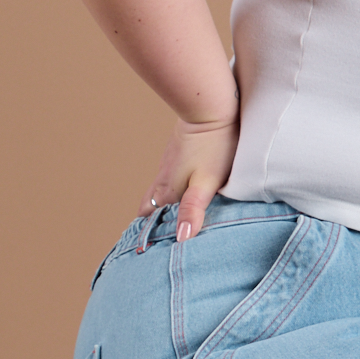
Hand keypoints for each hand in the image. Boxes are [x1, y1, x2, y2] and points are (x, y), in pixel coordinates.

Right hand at [138, 114, 239, 240]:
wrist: (209, 107)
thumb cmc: (213, 147)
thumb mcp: (206, 184)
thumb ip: (193, 210)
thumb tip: (181, 238)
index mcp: (167, 191)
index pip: (148, 219)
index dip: (147, 234)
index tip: (145, 251)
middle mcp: (163, 179)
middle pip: (150, 206)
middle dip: (150, 223)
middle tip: (152, 240)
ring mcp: (168, 164)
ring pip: (157, 190)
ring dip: (159, 206)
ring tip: (164, 221)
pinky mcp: (177, 152)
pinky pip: (167, 176)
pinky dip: (169, 189)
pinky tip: (179, 191)